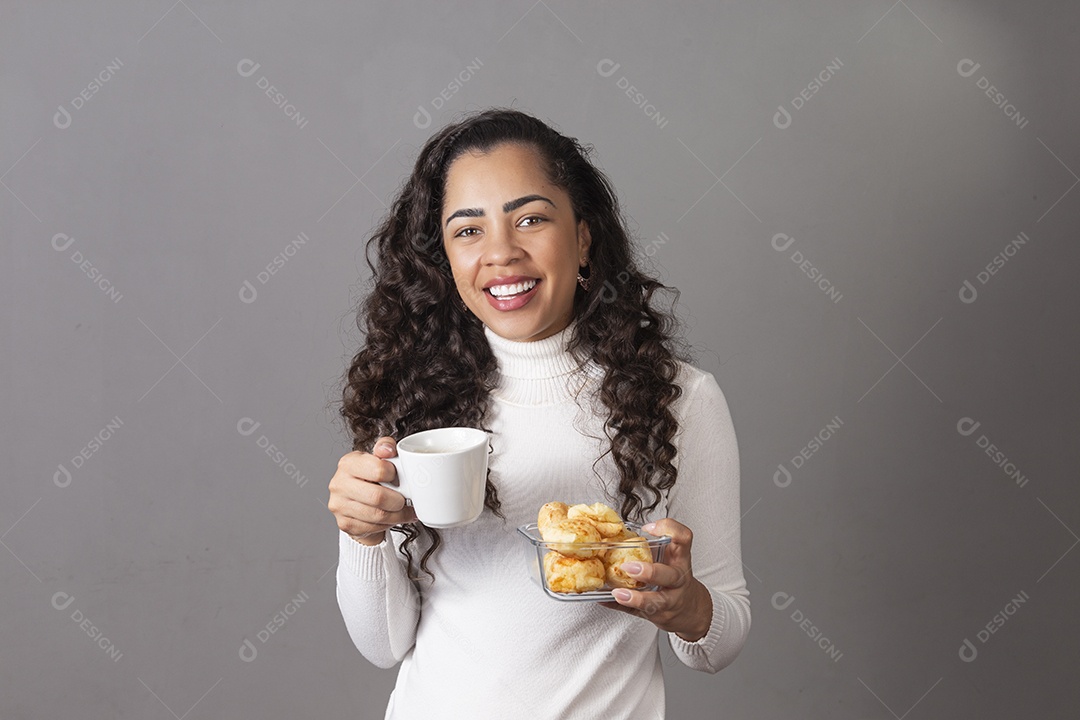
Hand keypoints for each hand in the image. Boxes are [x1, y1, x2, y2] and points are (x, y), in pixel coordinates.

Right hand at [327, 437, 416, 545]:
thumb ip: (385, 448)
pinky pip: (373, 528)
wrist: (356, 501)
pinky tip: (392, 518)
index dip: (394, 475)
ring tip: (404, 510)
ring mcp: (339, 505)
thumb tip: (389, 449)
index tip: (398, 477)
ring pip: (377, 515)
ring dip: (397, 515)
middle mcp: (339, 484)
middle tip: (404, 499)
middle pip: (378, 497)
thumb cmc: (370, 478)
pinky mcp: (344, 524)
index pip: (378, 469)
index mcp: (348, 463)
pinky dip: (388, 524)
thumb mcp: (377, 458)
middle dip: (397, 500)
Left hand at [599, 518, 712, 641]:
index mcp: (680, 559)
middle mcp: (678, 580)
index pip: (684, 539)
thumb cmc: (674, 578)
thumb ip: (652, 545)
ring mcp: (670, 601)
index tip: (648, 528)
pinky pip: (637, 612)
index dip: (669, 529)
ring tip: (619, 593)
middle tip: (629, 567)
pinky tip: (606, 600)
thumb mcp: (671, 558)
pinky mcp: (658, 615)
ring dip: (636, 598)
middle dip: (650, 573)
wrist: (689, 609)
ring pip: (656, 602)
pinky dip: (619, 606)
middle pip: (671, 576)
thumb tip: (618, 532)